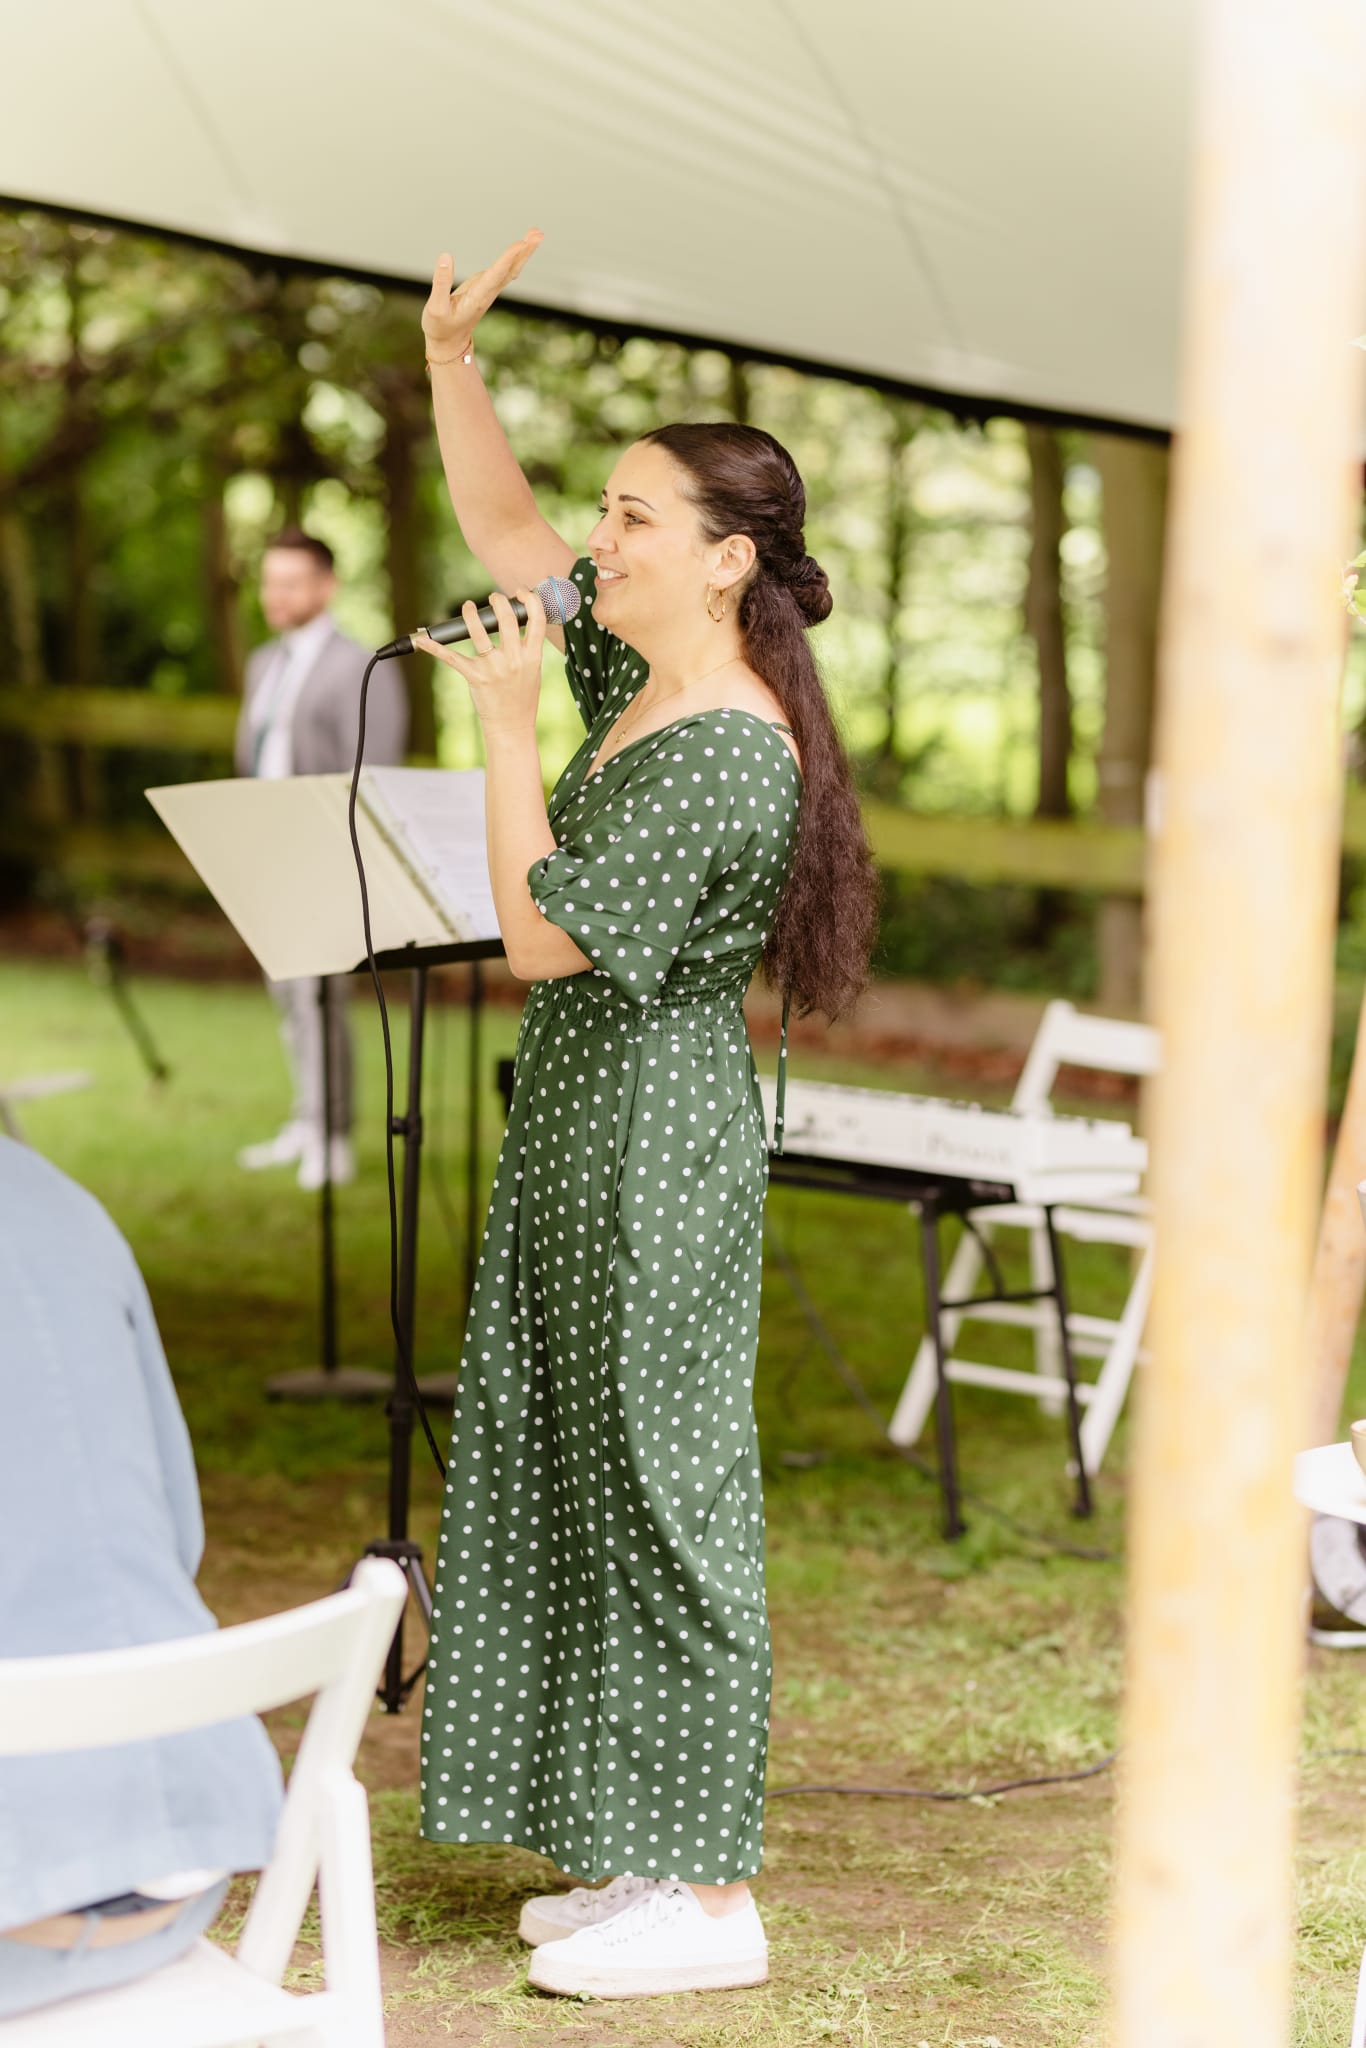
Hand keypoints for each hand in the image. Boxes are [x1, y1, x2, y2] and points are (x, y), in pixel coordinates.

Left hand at [412, 588, 546, 737]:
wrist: (512, 726)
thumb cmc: (522, 698)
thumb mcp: (532, 671)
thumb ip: (527, 648)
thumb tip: (518, 623)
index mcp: (532, 656)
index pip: (536, 618)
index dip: (529, 599)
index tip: (521, 591)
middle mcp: (514, 659)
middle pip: (506, 618)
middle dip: (498, 601)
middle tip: (493, 597)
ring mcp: (494, 667)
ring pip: (478, 631)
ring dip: (471, 613)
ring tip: (468, 606)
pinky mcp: (475, 676)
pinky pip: (451, 657)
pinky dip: (434, 648)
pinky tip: (422, 640)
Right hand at [422, 230, 543, 355]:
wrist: (449, 343)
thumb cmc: (440, 327)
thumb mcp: (435, 308)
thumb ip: (441, 283)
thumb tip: (446, 256)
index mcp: (476, 297)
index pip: (495, 275)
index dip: (508, 259)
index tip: (521, 244)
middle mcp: (487, 292)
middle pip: (511, 269)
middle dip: (525, 251)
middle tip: (538, 233)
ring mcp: (489, 290)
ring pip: (511, 269)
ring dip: (524, 252)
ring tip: (536, 233)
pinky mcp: (486, 287)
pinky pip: (504, 270)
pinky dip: (515, 258)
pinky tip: (522, 248)